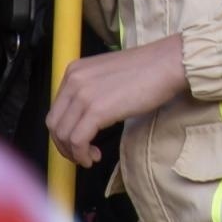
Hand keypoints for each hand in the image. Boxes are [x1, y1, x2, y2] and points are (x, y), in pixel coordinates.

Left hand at [46, 35, 187, 166]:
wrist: (167, 64)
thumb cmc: (146, 70)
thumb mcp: (107, 76)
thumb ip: (89, 91)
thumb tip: (83, 118)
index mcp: (74, 71)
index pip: (56, 109)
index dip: (63, 131)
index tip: (77, 142)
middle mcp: (73, 80)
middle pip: (55, 124)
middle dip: (64, 145)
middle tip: (81, 154)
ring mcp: (83, 95)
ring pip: (63, 135)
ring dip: (74, 153)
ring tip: (91, 157)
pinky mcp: (96, 110)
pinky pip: (77, 141)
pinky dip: (82, 154)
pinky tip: (94, 156)